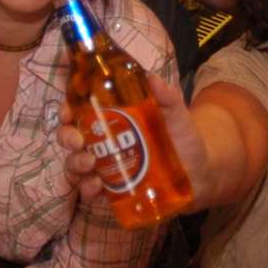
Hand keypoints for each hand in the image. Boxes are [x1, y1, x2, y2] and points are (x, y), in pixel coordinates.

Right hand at [57, 72, 212, 203]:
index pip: (81, 109)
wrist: (200, 174)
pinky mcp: (112, 189)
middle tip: (78, 142)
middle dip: (67, 137)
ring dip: (76, 164)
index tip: (67, 112)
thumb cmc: (183, 139)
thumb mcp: (177, 115)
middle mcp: (104, 141)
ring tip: (90, 165)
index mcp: (114, 118)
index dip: (67, 109)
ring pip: (76, 164)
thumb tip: (154, 77)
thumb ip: (167, 97)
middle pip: (70, 137)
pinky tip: (97, 187)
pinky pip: (90, 190)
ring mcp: (106, 166)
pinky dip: (88, 189)